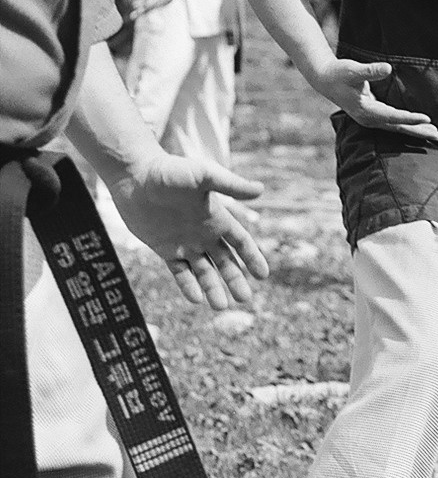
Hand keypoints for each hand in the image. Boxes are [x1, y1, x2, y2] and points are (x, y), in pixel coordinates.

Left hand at [108, 154, 269, 308]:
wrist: (134, 175)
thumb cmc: (170, 171)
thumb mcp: (203, 176)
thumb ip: (230, 185)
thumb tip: (261, 190)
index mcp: (217, 218)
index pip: (241, 242)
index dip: (253, 258)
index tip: (263, 275)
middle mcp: (204, 233)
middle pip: (226, 262)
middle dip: (236, 280)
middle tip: (244, 299)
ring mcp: (185, 242)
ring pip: (204, 271)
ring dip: (213, 288)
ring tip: (220, 306)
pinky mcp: (165, 248)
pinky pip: (179, 272)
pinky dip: (188, 285)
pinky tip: (195, 298)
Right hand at [312, 57, 437, 140]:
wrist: (325, 79)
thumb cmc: (340, 73)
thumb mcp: (354, 70)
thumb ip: (371, 71)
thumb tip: (388, 68)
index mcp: (366, 111)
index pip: (393, 117)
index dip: (410, 118)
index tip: (427, 118)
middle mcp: (369, 119)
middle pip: (398, 128)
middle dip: (418, 131)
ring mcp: (371, 119)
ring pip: (397, 127)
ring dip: (415, 130)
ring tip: (435, 134)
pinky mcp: (372, 115)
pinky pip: (393, 123)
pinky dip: (406, 125)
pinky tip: (418, 126)